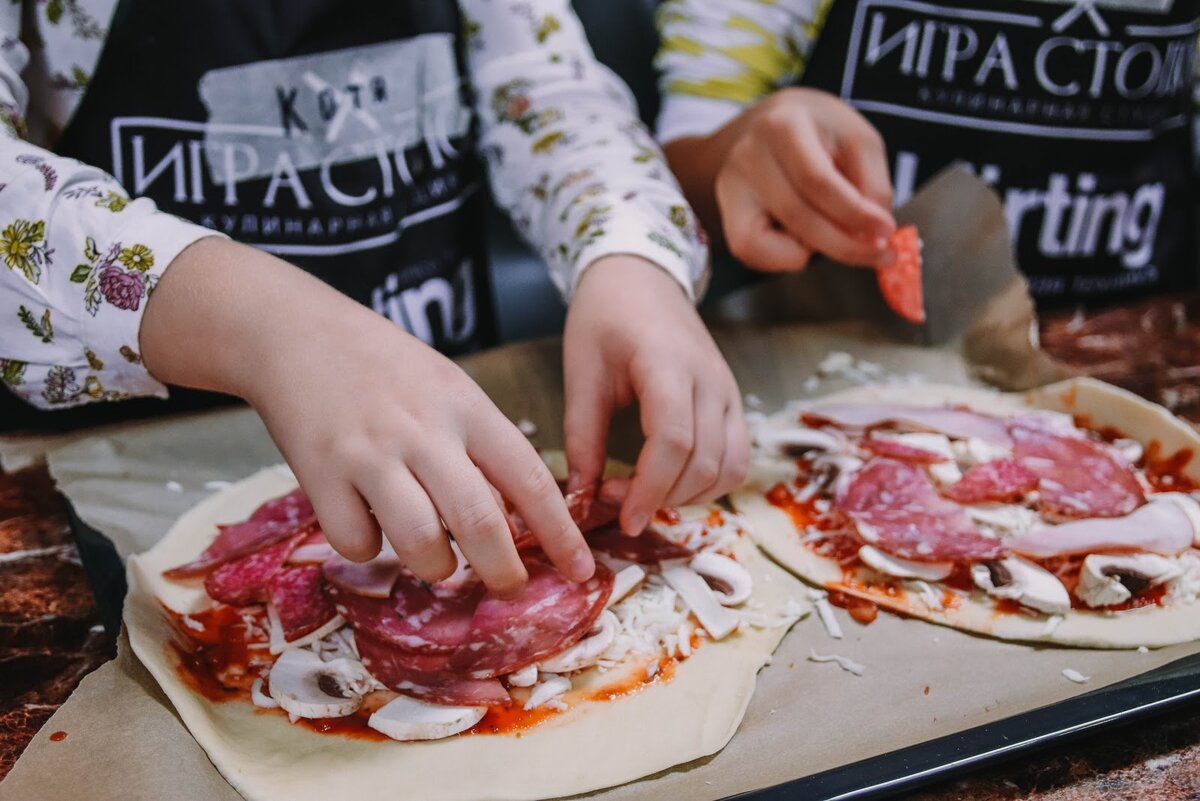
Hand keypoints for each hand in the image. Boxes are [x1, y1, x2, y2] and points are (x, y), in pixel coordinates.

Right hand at [141, 238, 591, 595]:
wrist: (296, 332)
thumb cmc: (386, 367)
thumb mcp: (450, 388)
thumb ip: (482, 446)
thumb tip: (519, 519)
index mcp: (467, 408)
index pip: (529, 478)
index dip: (561, 533)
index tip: (582, 570)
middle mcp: (424, 431)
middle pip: (481, 522)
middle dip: (504, 571)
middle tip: (509, 586)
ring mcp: (370, 454)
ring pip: (421, 541)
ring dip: (437, 567)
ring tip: (437, 560)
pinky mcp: (319, 473)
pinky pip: (357, 541)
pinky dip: (368, 547)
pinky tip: (368, 524)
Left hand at [562, 255, 748, 534]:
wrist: (640, 277)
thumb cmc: (605, 318)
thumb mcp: (581, 373)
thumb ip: (582, 438)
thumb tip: (579, 501)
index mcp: (668, 364)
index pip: (674, 440)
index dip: (650, 488)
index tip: (624, 519)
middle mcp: (711, 380)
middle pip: (704, 462)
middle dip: (662, 497)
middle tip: (618, 503)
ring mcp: (729, 392)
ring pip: (729, 468)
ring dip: (689, 496)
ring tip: (643, 494)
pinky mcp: (734, 403)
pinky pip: (736, 458)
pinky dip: (710, 483)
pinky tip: (671, 484)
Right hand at [665, 88, 894, 271]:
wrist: (772, 122)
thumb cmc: (820, 131)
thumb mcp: (858, 140)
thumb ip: (873, 184)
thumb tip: (873, 235)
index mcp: (784, 125)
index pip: (818, 181)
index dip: (854, 213)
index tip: (886, 231)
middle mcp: (748, 154)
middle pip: (797, 216)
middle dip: (844, 244)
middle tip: (879, 253)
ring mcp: (731, 185)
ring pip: (770, 242)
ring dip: (816, 250)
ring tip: (836, 232)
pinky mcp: (727, 211)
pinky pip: (750, 251)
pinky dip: (784, 257)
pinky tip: (804, 239)